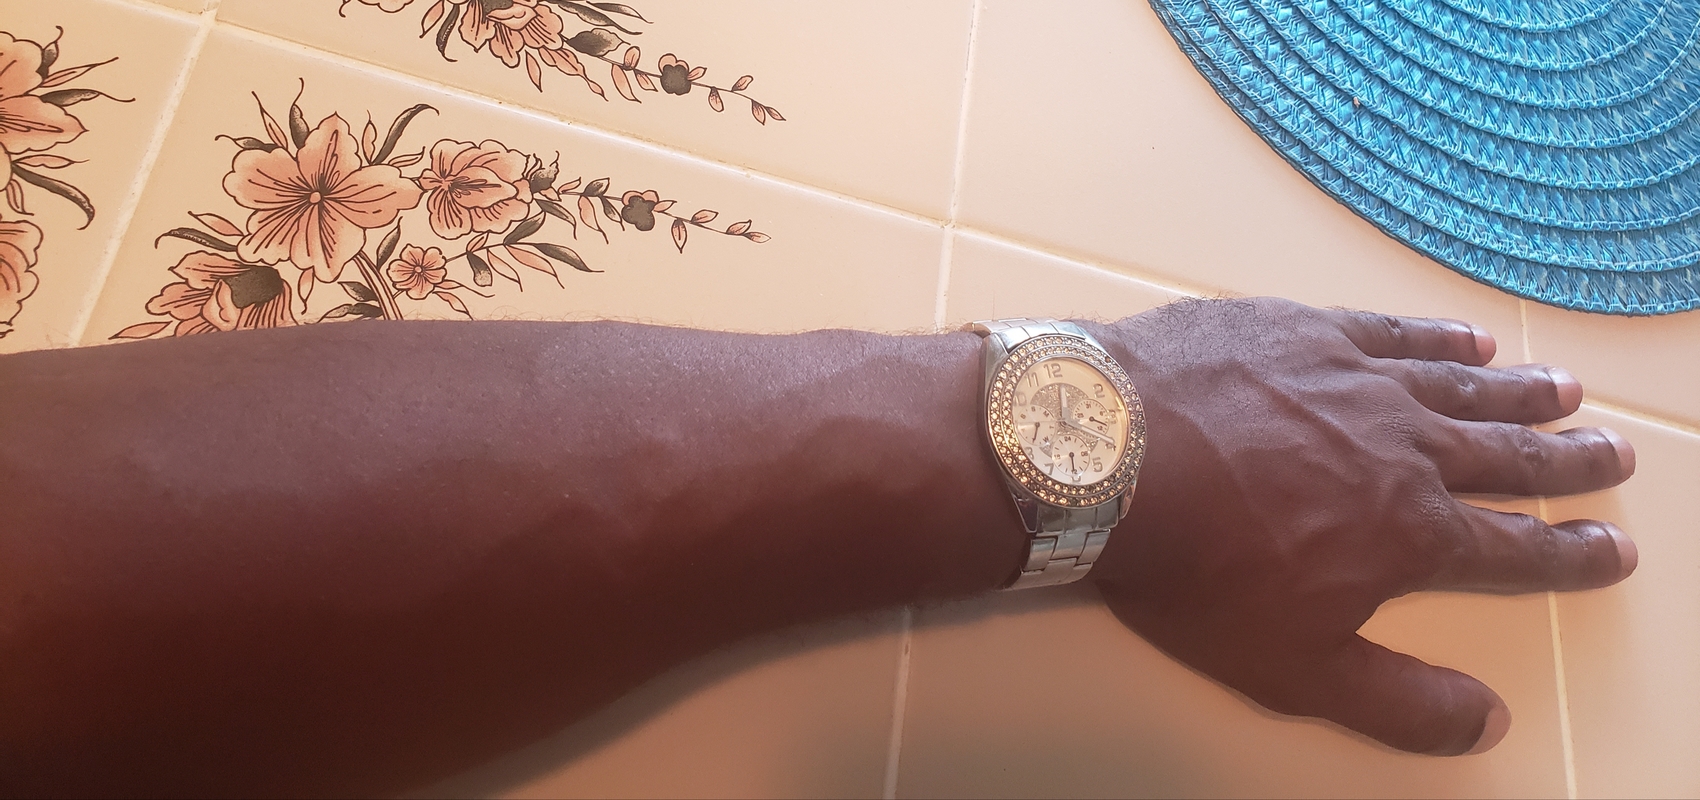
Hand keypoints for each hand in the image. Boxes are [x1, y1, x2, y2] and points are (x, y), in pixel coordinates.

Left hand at [1079, 298, 1635, 755]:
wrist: (1104, 456)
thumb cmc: (1193, 570)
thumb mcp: (1295, 667)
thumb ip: (1396, 699)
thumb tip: (1486, 721)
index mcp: (1408, 532)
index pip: (1515, 550)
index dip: (1571, 554)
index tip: (1615, 547)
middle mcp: (1401, 446)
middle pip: (1504, 454)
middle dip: (1566, 461)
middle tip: (1614, 453)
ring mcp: (1352, 378)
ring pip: (1458, 386)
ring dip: (1516, 392)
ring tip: (1562, 390)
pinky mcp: (1300, 329)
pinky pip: (1389, 330)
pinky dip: (1435, 336)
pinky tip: (1464, 338)